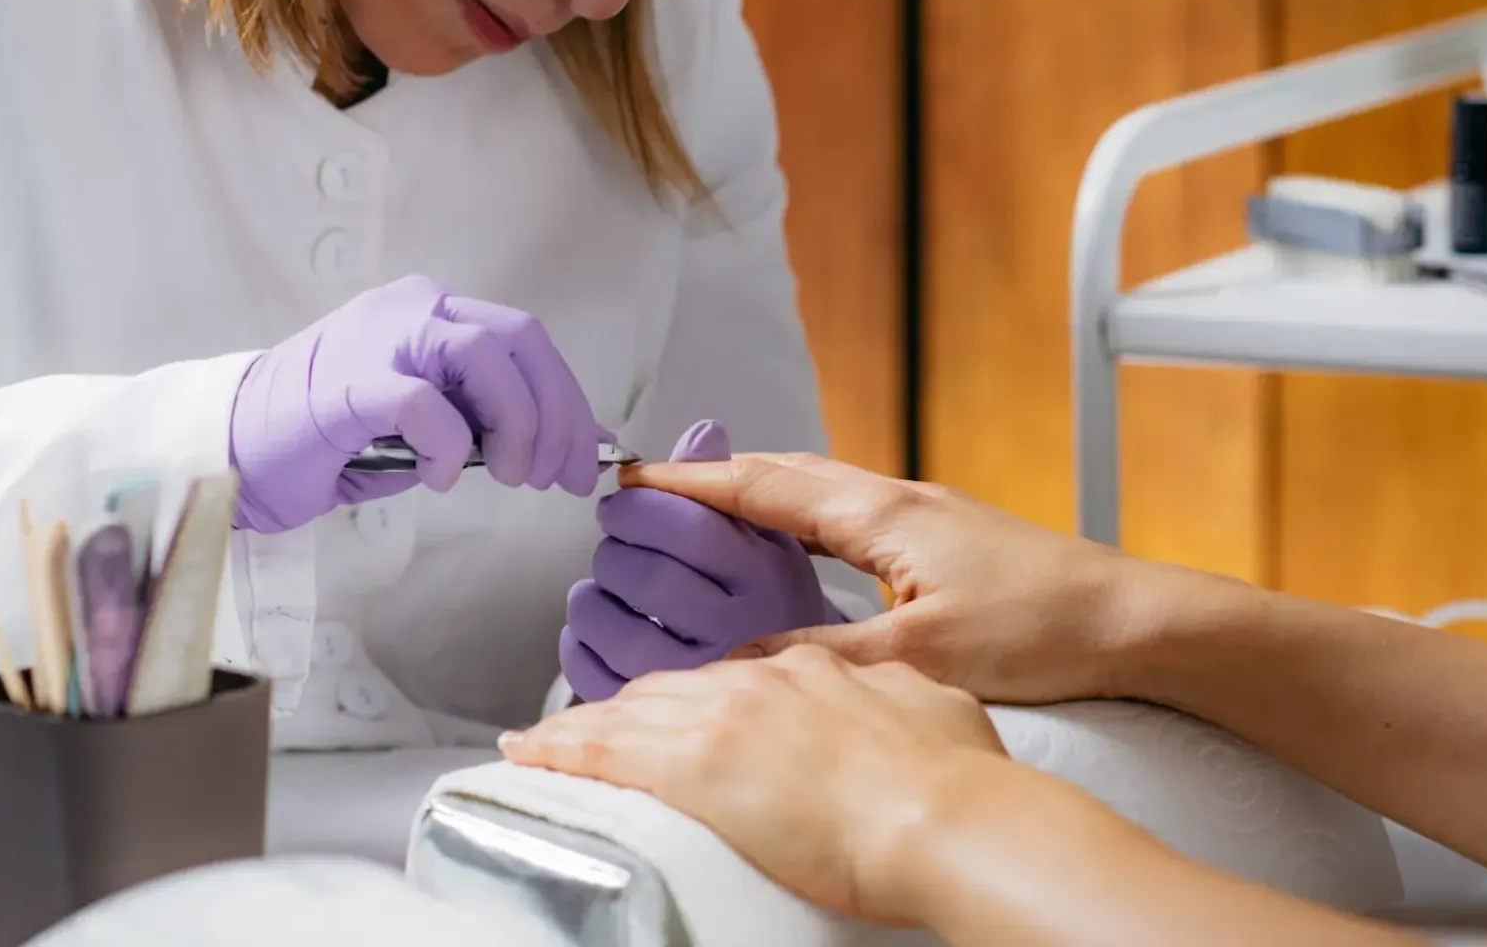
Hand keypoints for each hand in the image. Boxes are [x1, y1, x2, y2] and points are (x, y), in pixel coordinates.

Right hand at [229, 274, 608, 533]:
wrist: (232, 451)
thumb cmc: (334, 441)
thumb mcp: (428, 425)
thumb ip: (485, 420)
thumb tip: (560, 446)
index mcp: (433, 312)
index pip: (526, 342)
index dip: (568, 400)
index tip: (583, 460)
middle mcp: (412, 308)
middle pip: (518, 339)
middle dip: (556, 412)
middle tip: (559, 478)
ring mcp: (377, 337)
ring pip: (481, 354)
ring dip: (516, 421)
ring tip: (513, 477)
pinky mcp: (345, 382)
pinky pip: (422, 402)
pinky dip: (447, 444)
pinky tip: (437, 476)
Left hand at [503, 645, 1006, 923]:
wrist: (946, 815)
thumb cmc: (955, 780)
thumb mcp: (936, 710)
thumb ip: (894, 700)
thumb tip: (886, 702)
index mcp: (818, 670)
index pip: (736, 676)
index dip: (703, 697)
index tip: (689, 713)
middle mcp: (764, 680)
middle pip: (676, 687)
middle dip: (634, 708)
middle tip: (603, 727)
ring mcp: (726, 717)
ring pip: (632, 712)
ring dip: (587, 726)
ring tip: (550, 740)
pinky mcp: (695, 766)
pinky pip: (604, 751)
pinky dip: (561, 747)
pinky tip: (531, 751)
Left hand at [560, 421, 835, 701]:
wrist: (798, 681)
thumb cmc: (769, 597)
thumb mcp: (767, 535)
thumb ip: (725, 486)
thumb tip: (701, 432)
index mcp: (767, 574)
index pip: (688, 528)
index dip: (638, 506)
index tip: (621, 501)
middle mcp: (741, 629)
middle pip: (648, 577)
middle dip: (612, 550)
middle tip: (611, 545)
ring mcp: (701, 679)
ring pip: (617, 630)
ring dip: (589, 598)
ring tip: (598, 587)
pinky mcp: (662, 718)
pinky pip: (598, 677)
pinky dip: (579, 645)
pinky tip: (593, 629)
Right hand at [614, 454, 1215, 705]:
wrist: (1131, 622)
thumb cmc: (1045, 625)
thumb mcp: (916, 654)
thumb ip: (822, 656)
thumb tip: (742, 665)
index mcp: (882, 512)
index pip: (764, 484)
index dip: (694, 482)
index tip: (635, 476)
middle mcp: (900, 499)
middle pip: (787, 473)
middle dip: (717, 479)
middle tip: (656, 494)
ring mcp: (926, 517)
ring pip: (822, 493)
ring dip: (762, 498)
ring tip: (712, 521)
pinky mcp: (946, 542)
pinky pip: (851, 519)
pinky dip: (807, 526)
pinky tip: (804, 561)